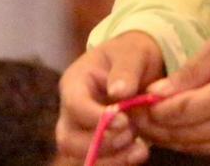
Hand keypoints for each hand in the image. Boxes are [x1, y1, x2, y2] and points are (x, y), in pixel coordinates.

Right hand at [56, 31, 165, 164]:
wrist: (137, 65)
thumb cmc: (131, 55)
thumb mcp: (132, 53)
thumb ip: (126, 70)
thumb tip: (119, 92)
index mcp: (75, 82)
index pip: (74, 105)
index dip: (96, 118)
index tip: (123, 121)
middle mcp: (71, 110)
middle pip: (69, 139)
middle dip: (100, 143)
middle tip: (131, 134)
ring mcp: (80, 129)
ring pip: (80, 156)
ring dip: (110, 158)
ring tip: (140, 149)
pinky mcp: (95, 143)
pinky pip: (99, 160)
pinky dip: (118, 161)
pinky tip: (140, 153)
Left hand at [136, 36, 209, 159]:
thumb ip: (190, 71)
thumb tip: (155, 91)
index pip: (178, 112)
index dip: (151, 111)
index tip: (131, 104)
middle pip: (182, 135)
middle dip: (153, 127)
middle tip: (132, 118)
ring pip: (193, 148)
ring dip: (168, 139)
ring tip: (149, 126)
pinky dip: (190, 145)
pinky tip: (177, 134)